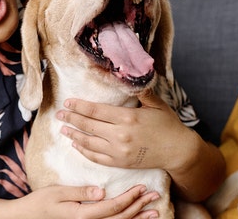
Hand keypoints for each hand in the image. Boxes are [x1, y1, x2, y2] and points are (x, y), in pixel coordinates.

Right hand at [17, 184, 160, 218]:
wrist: (26, 218)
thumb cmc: (40, 203)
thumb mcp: (58, 192)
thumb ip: (80, 192)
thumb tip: (102, 192)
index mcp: (82, 215)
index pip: (113, 207)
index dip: (129, 198)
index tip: (142, 187)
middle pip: (120, 218)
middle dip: (139, 207)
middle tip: (154, 196)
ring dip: (137, 217)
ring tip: (154, 211)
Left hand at [56, 92, 194, 171]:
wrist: (178, 152)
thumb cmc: (168, 125)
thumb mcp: (157, 105)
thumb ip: (141, 92)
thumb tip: (130, 75)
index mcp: (128, 118)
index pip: (96, 111)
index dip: (79, 106)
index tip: (67, 102)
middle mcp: (120, 135)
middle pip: (88, 125)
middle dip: (71, 119)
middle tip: (59, 114)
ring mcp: (119, 151)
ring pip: (89, 143)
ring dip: (74, 135)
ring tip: (63, 129)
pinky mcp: (120, 163)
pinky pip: (97, 157)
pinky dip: (84, 151)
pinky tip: (76, 145)